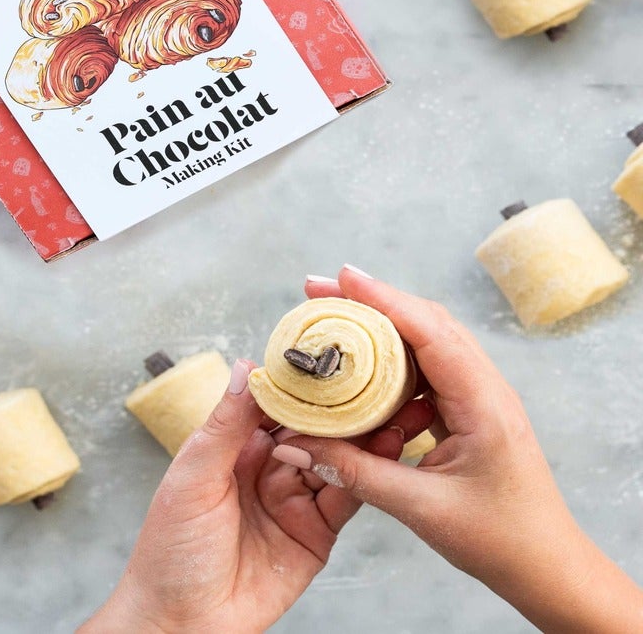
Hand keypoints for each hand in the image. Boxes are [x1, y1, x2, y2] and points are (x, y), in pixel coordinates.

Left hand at [80, 358, 432, 632]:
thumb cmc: (170, 550)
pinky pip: (345, 497)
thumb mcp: (194, 476)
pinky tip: (382, 453)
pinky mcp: (316, 532)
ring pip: (336, 459)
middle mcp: (271, 468)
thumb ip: (226, 425)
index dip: (306, 384)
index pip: (280, 405)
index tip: (334, 359)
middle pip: (314, 429)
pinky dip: (365, 475)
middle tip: (376, 382)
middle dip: (343, 409)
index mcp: (238, 447)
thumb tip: (247, 368)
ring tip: (390, 411)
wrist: (181, 626)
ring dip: (361, 438)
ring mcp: (296, 499)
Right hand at [274, 265, 642, 632]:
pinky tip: (365, 376)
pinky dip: (393, 364)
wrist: (546, 565)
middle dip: (373, 302)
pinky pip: (428, 371)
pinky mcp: (470, 408)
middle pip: (426, 322)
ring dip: (382, 328)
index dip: (383, 299)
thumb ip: (356, 473)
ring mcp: (479, 394)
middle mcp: (485, 386)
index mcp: (483, 401)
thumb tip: (296, 446)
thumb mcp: (421, 508)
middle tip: (321, 292)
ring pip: (427, 342)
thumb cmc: (499, 539)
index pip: (430, 330)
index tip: (341, 278)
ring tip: (335, 325)